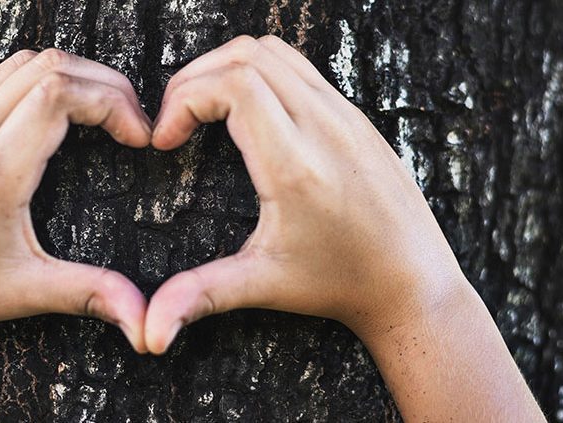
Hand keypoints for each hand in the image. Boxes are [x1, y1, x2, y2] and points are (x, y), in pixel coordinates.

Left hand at [0, 48, 155, 421]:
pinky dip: (34, 84)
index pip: (60, 91)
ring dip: (69, 78)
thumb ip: (91, 294)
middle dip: (103, 84)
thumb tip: (147, 322)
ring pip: (19, 64)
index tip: (138, 136)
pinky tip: (51, 122)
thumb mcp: (25, 292)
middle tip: (131, 121)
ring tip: (99, 116)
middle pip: (48, 65)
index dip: (113, 101)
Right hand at [145, 34, 465, 350]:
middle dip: (194, 79)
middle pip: (246, 56)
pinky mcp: (356, 116)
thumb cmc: (340, 284)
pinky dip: (259, 74)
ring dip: (226, 68)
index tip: (165, 141)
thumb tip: (149, 332)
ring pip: (274, 52)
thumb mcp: (263, 284)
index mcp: (296, 164)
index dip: (183, 99)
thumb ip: (200, 296)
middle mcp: (324, 127)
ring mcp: (346, 115)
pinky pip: (300, 68)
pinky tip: (245, 118)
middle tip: (175, 122)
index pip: (233, 83)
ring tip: (203, 112)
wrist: (414, 284)